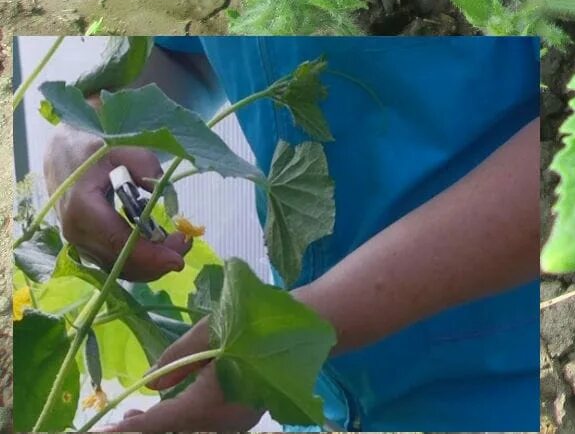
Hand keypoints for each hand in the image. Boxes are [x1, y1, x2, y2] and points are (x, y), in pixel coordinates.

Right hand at [44, 127, 190, 282]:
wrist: (63, 155)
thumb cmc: (93, 151)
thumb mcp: (122, 147)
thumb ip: (145, 165)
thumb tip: (163, 191)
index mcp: (82, 207)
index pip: (117, 240)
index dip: (148, 255)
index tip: (177, 258)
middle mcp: (77, 231)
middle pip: (119, 260)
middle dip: (156, 260)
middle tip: (186, 244)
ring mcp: (78, 242)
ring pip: (117, 266)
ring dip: (150, 263)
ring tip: (179, 244)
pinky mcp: (85, 245)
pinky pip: (113, 261)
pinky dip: (138, 260)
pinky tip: (160, 247)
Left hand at [104, 321, 259, 432]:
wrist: (308, 325)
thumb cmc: (256, 321)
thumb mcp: (208, 331)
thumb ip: (174, 360)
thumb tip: (152, 385)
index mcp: (207, 404)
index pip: (154, 425)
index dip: (123, 431)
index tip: (97, 433)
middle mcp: (220, 423)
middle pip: (171, 433)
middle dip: (143, 430)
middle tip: (121, 420)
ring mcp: (236, 425)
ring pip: (188, 431)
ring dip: (163, 427)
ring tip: (139, 417)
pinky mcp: (245, 418)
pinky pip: (205, 426)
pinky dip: (183, 422)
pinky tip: (173, 408)